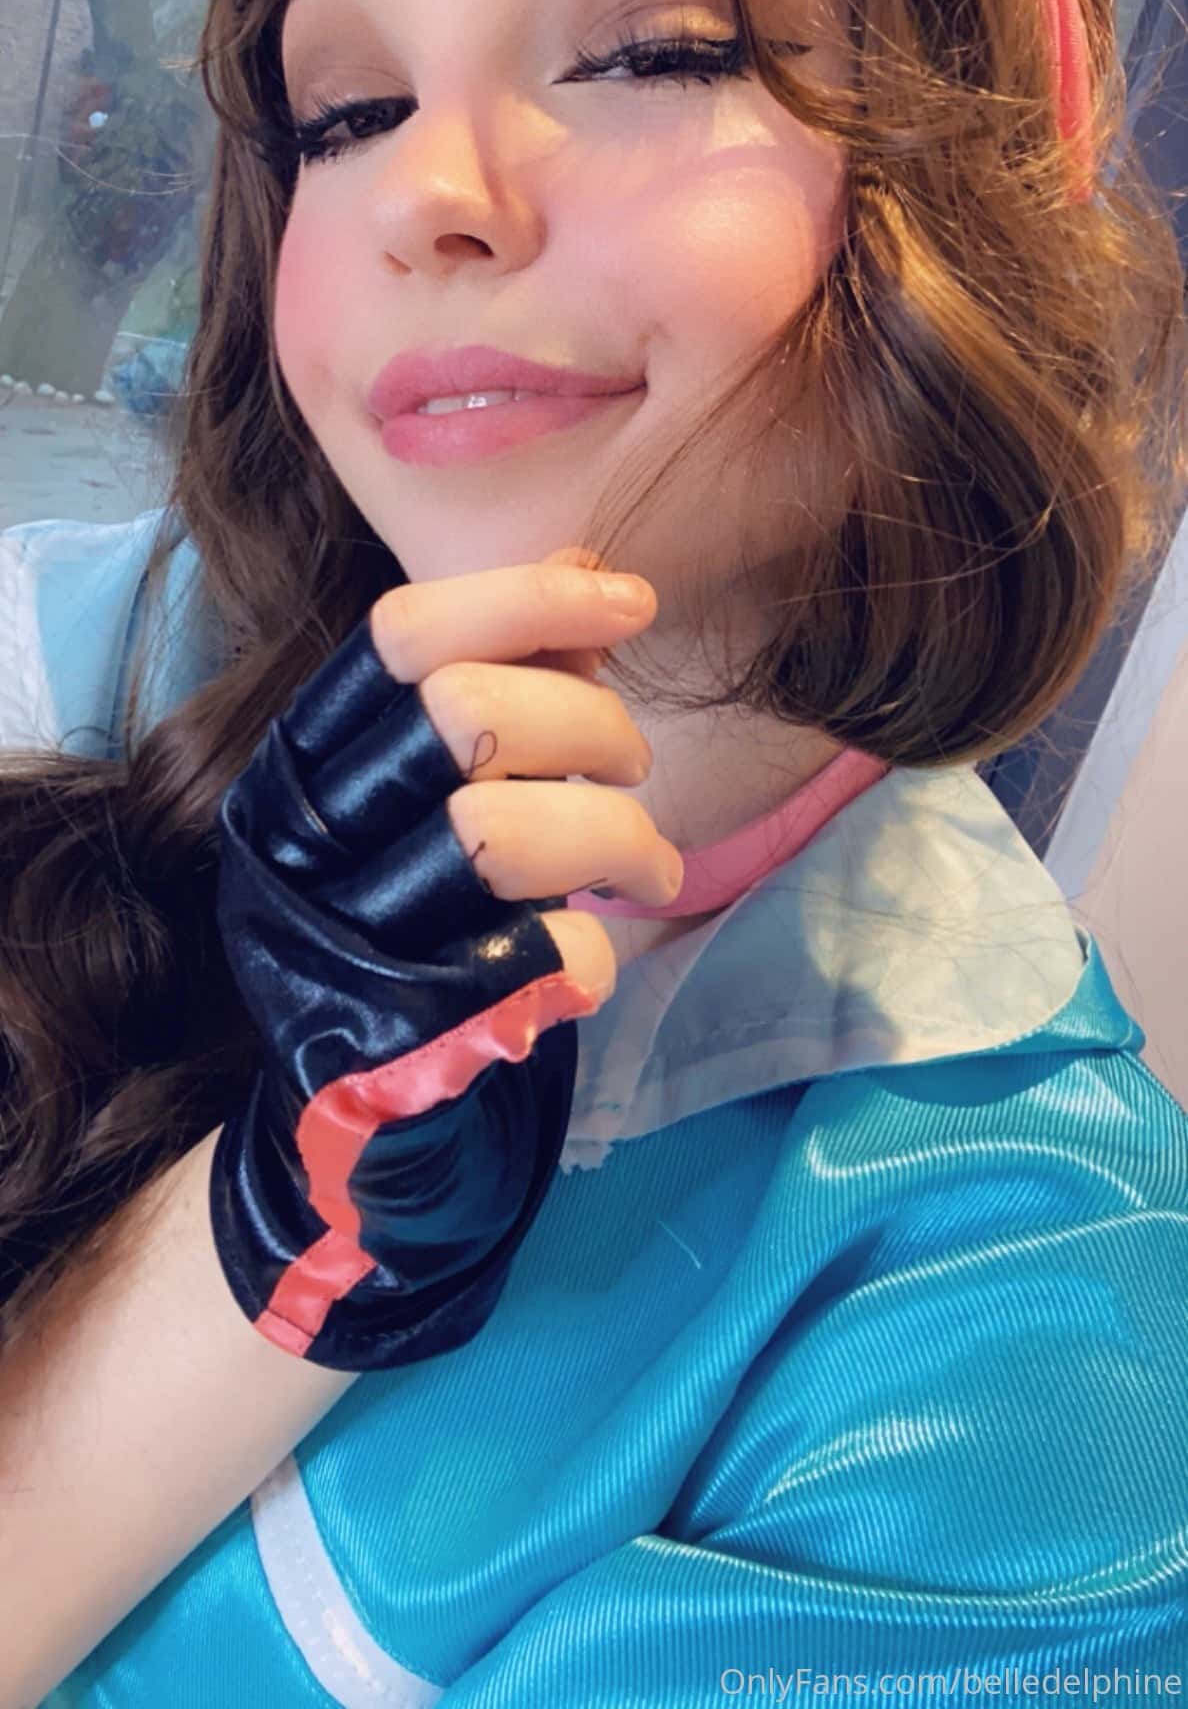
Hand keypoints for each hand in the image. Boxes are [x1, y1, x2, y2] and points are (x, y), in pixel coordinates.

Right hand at [208, 548, 682, 1372]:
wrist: (362, 1154)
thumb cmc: (417, 947)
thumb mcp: (426, 806)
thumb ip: (493, 694)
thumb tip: (585, 576)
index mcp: (296, 773)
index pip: (398, 636)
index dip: (526, 597)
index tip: (629, 604)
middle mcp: (300, 853)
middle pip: (461, 714)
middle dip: (588, 722)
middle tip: (630, 764)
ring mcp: (346, 948)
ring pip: (501, 833)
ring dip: (612, 832)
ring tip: (648, 865)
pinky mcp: (409, 1045)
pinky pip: (549, 958)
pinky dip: (601, 950)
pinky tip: (599, 957)